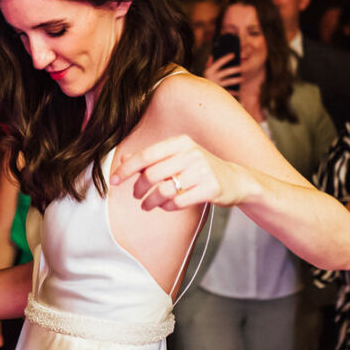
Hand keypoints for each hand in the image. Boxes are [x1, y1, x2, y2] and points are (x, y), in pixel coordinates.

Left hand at [110, 135, 243, 211]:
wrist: (236, 180)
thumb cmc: (200, 168)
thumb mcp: (178, 157)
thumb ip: (152, 158)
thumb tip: (124, 160)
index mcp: (181, 142)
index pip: (146, 155)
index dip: (126, 169)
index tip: (113, 180)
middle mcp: (192, 154)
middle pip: (152, 174)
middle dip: (138, 188)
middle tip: (136, 195)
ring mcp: (203, 171)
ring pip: (163, 190)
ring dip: (150, 201)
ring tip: (146, 205)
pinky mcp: (210, 189)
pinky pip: (178, 202)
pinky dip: (167, 207)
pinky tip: (166, 206)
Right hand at [204, 53, 240, 89]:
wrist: (203, 93)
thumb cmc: (207, 79)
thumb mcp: (207, 71)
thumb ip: (211, 63)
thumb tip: (213, 55)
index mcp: (209, 70)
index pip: (219, 62)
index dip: (226, 58)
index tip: (233, 54)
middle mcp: (212, 77)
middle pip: (225, 72)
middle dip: (233, 69)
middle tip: (241, 68)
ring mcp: (216, 85)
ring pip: (228, 82)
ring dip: (235, 80)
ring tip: (242, 78)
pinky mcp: (219, 92)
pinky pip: (228, 92)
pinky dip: (233, 92)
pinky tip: (238, 91)